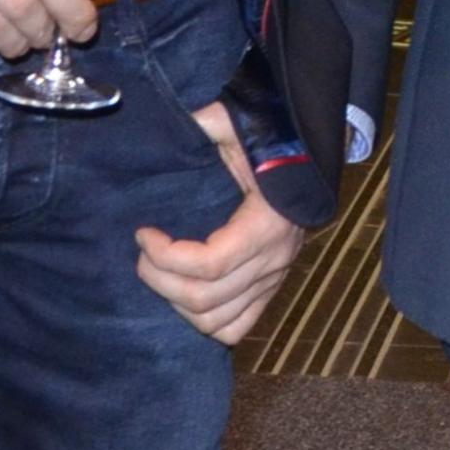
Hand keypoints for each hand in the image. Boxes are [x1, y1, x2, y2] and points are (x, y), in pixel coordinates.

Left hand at [135, 109, 306, 343]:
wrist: (306, 155)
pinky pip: (236, 327)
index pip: (210, 264)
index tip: (143, 231)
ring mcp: (273, 279)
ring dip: (176, 302)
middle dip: (159, 278)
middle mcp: (272, 261)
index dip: (164, 255)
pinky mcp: (270, 288)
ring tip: (161, 271)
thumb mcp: (237, 124)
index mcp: (266, 225)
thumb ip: (206, 122)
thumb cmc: (269, 140)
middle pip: (203, 298)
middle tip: (144, 251)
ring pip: (215, 320)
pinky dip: (204, 320)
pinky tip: (185, 292)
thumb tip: (171, 125)